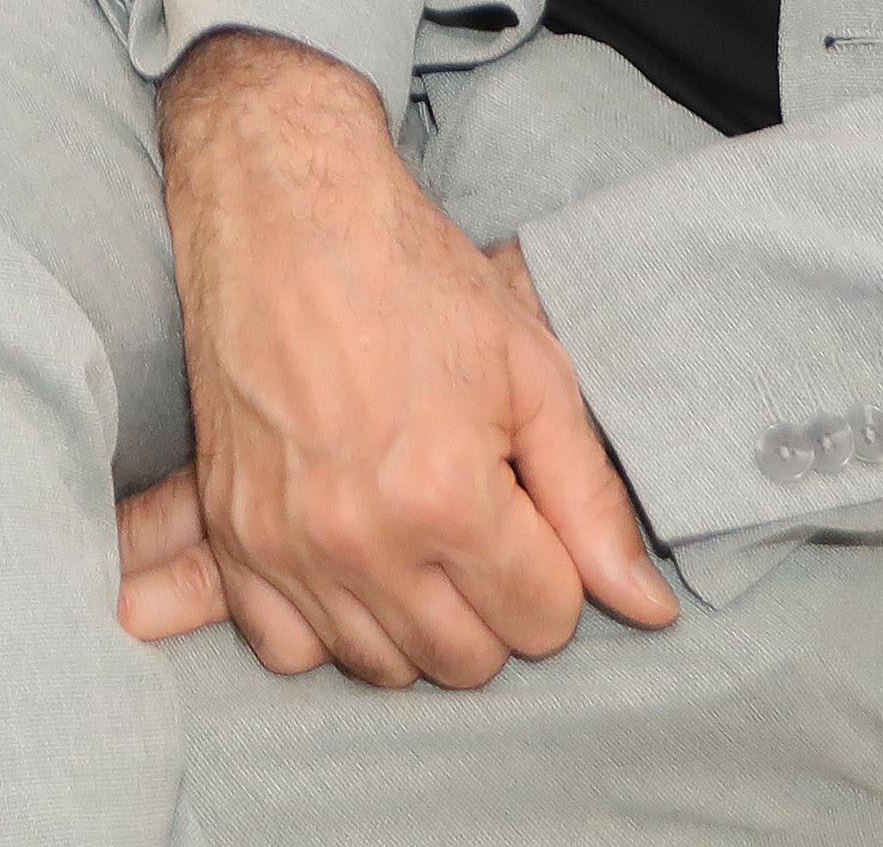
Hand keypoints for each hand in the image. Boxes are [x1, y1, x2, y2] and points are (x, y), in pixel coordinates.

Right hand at [138, 33, 673, 686]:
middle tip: (483, 526)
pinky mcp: (235, 534)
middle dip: (496, 607)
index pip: (543, 623)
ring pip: (382, 667)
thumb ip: (591, 501)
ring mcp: (287, 545)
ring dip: (418, 622)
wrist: (282, 215)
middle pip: (466, 662)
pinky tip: (352, 564)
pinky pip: (287, 648)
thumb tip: (648, 610)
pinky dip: (327, 627)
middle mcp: (363, 541)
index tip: (531, 512)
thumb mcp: (532, 370)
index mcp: (449, 499)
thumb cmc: (413, 278)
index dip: (554, 569)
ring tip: (421, 538)